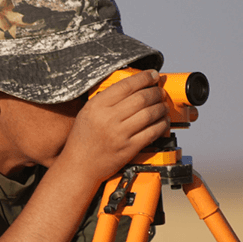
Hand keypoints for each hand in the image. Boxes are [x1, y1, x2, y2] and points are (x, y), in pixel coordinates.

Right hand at [58, 69, 169, 185]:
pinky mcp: (129, 148)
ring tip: (163, 105)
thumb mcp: (87, 112)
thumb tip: (131, 86)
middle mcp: (108, 118)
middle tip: (160, 90)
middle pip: (141, 98)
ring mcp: (120, 134)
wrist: (80, 166)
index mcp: (97, 106)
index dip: (144, 77)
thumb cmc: (83, 140)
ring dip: (161, 107)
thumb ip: (105, 99)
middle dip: (156, 91)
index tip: (153, 75)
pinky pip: (152, 132)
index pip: (126, 85)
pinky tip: (163, 121)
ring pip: (150, 113)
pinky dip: (162, 124)